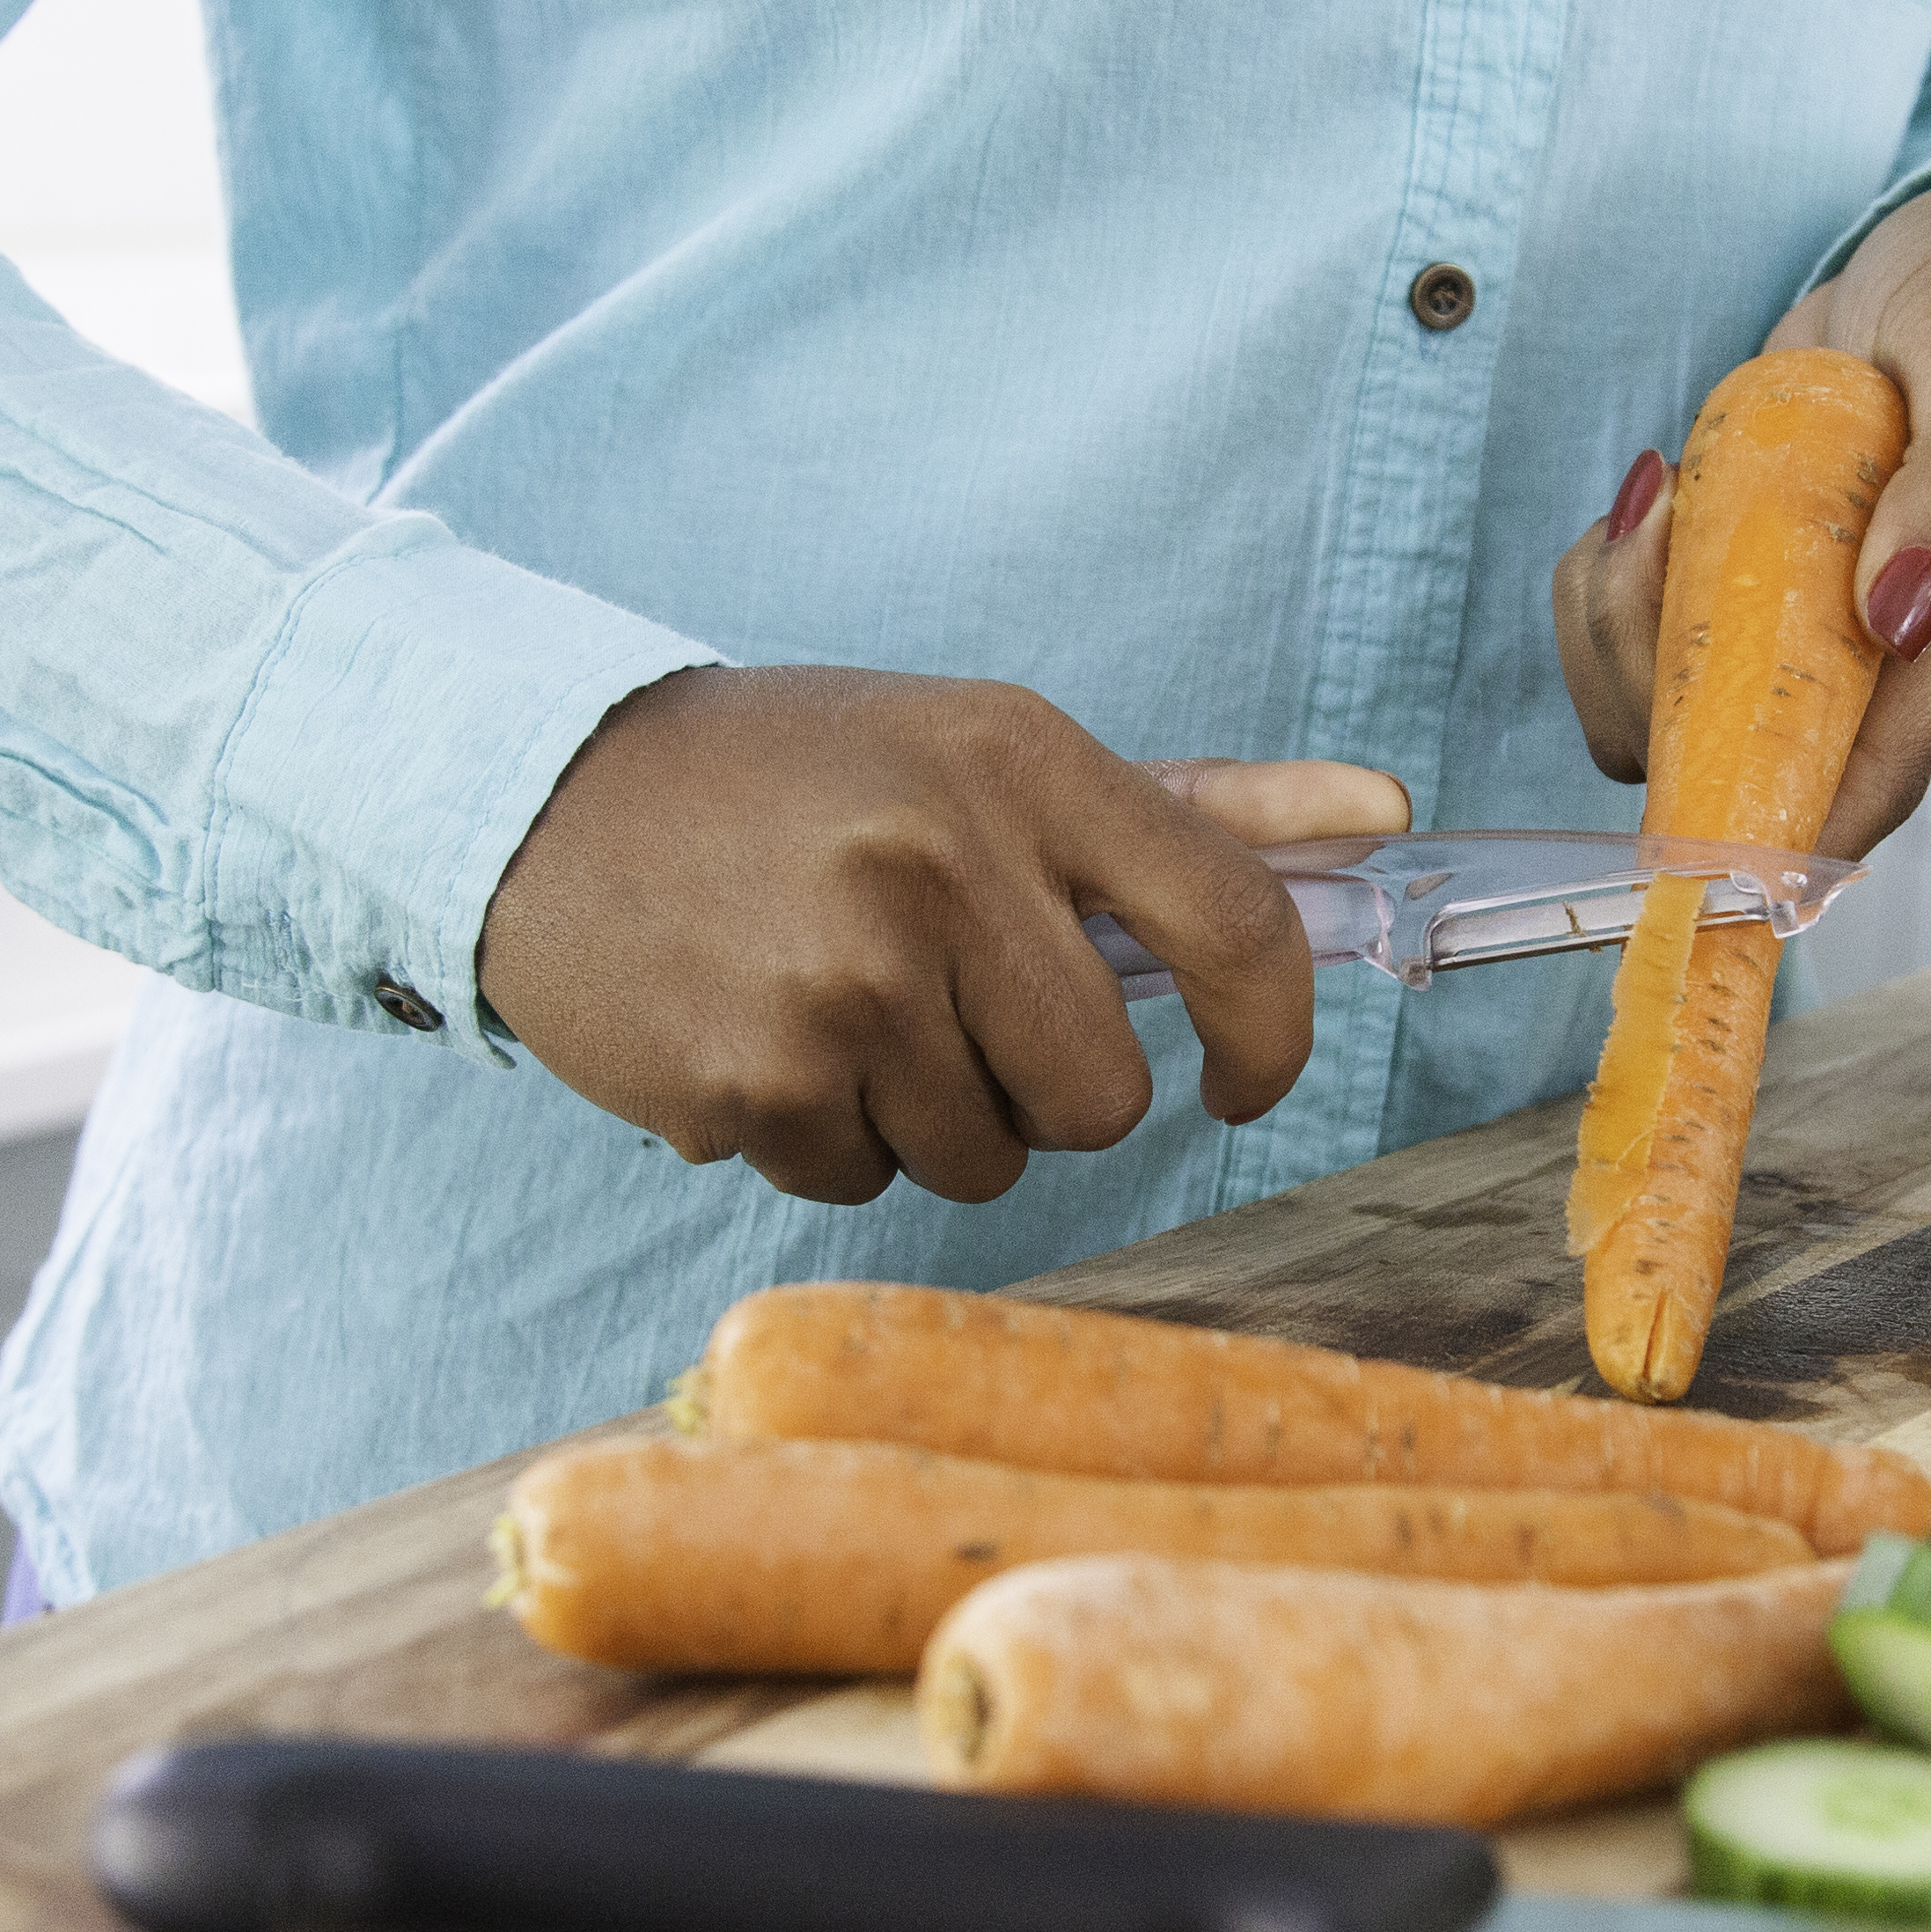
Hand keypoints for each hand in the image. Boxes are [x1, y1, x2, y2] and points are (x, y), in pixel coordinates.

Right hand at [476, 666, 1409, 1206]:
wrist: (543, 792)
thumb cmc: (801, 776)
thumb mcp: (986, 749)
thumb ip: (1195, 806)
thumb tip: (1387, 815)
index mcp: (1020, 764)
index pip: (1234, 928)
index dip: (1272, 1038)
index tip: (1242, 1078)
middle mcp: (941, 863)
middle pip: (1106, 1096)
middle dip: (1050, 1091)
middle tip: (954, 1013)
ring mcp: (844, 979)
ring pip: (988, 1157)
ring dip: (931, 1118)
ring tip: (838, 1009)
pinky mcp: (754, 1080)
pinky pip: (863, 1182)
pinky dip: (826, 1137)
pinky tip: (762, 1035)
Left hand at [1551, 169, 1930, 857]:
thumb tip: (1901, 616)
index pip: (1877, 777)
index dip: (1786, 836)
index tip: (1695, 845)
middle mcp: (1873, 648)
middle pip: (1749, 757)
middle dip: (1654, 683)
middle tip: (1645, 538)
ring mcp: (1797, 620)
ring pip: (1673, 706)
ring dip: (1616, 620)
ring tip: (1655, 492)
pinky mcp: (1737, 582)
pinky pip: (1642, 633)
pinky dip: (1609, 577)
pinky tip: (1651, 494)